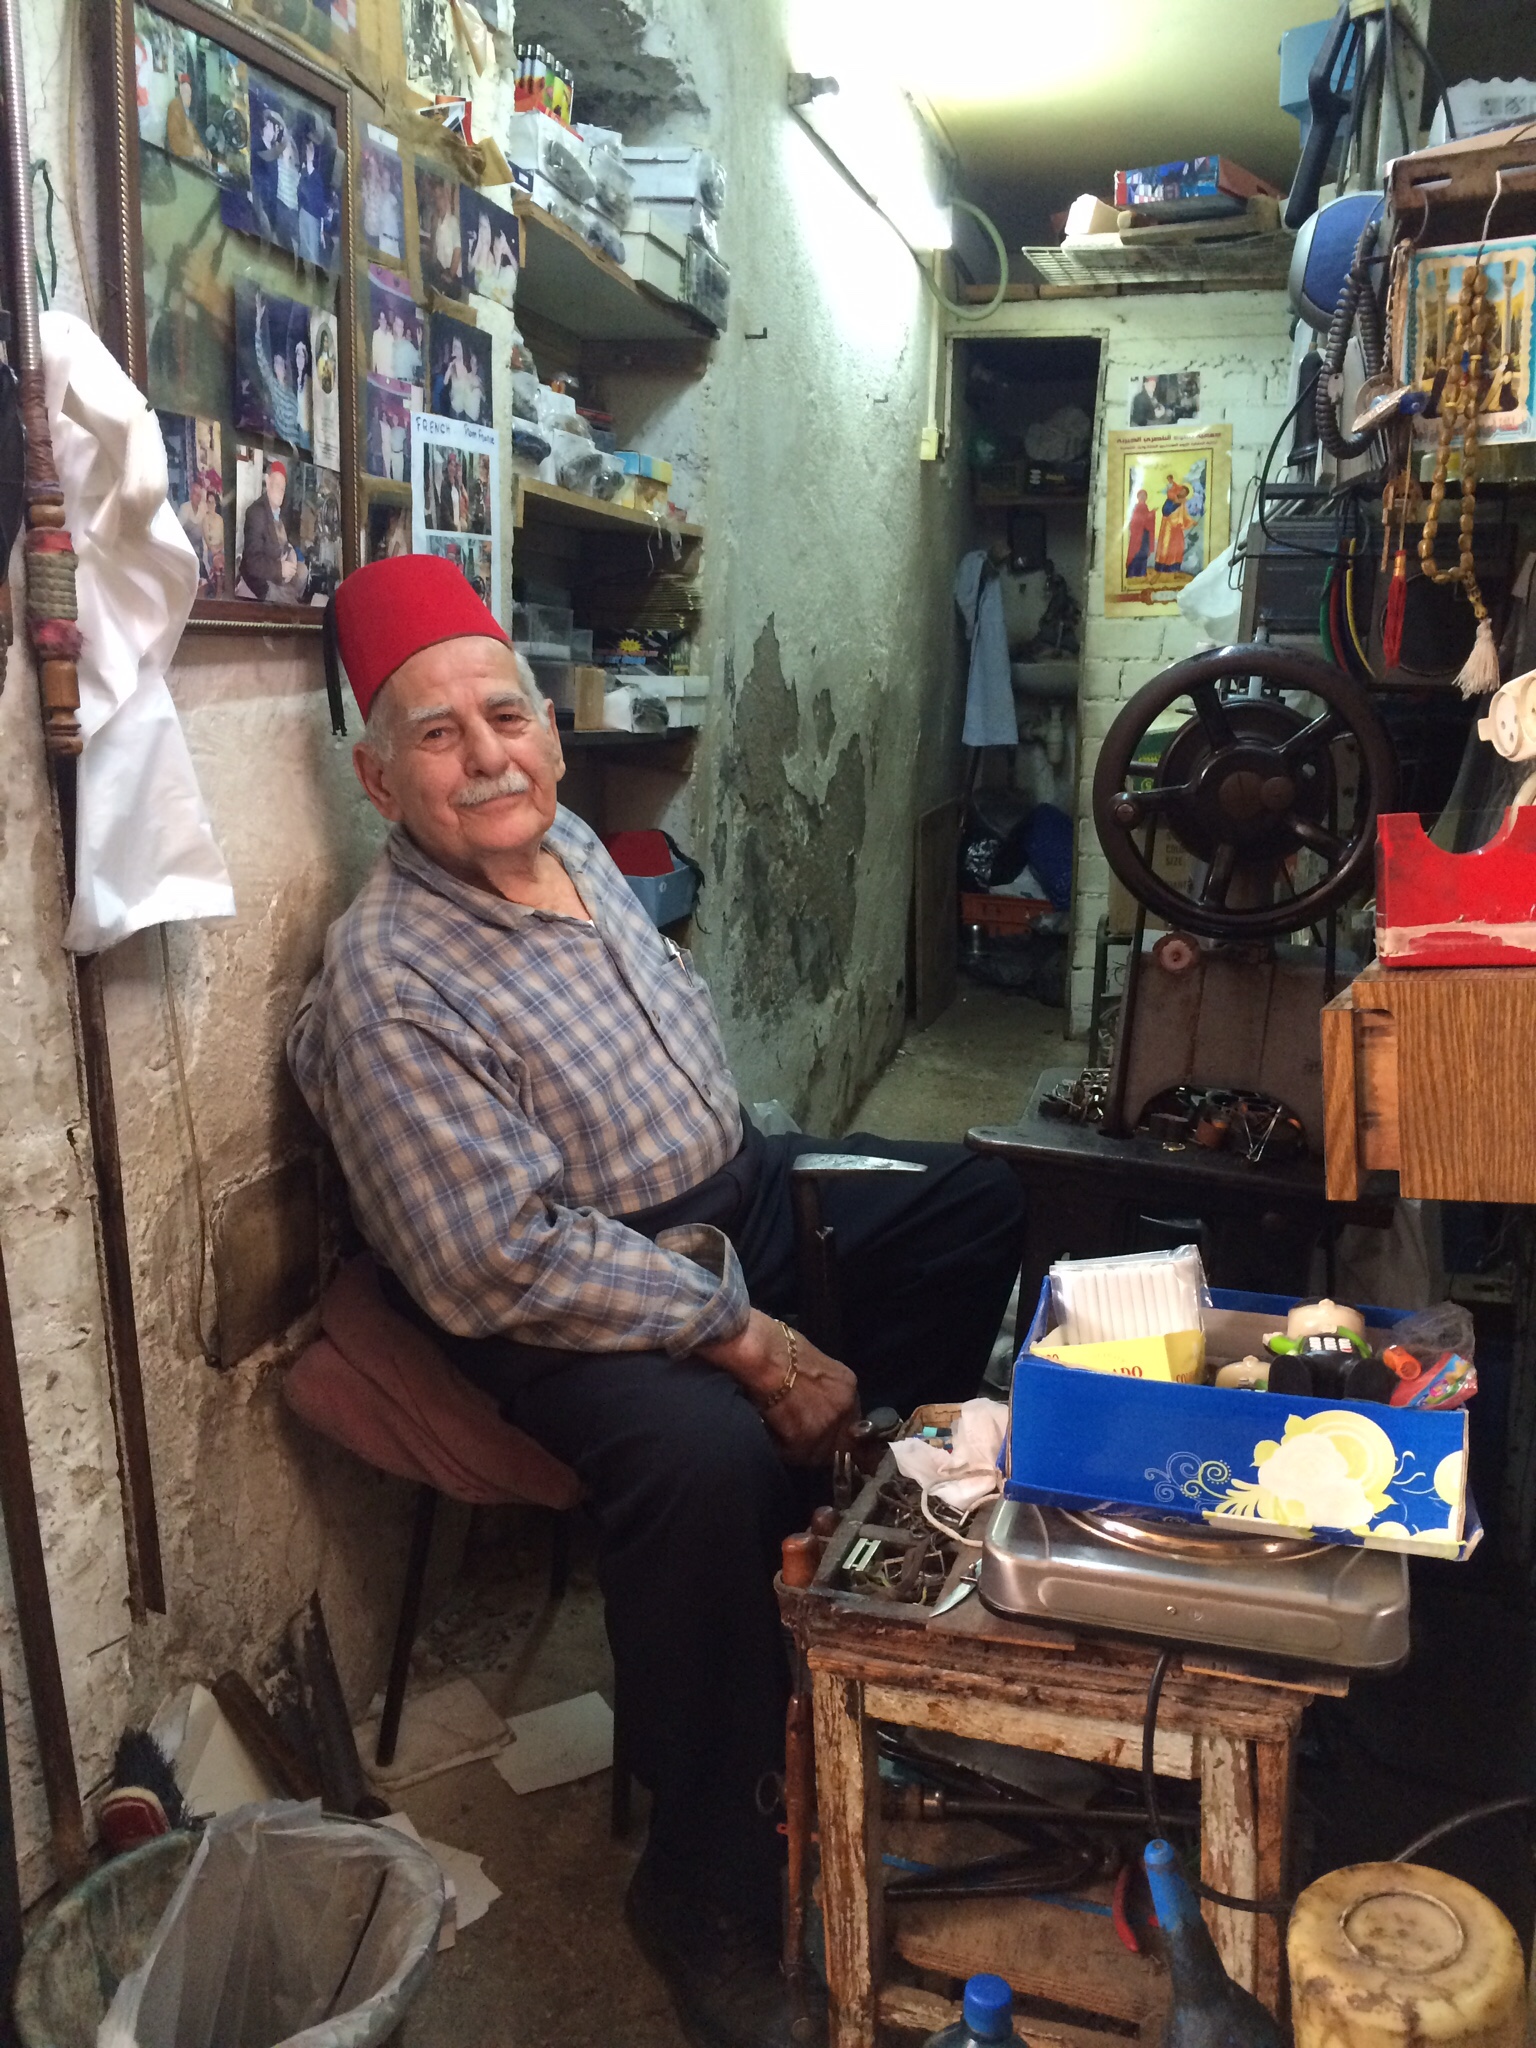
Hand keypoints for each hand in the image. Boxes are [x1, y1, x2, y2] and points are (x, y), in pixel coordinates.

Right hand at [700, 1309, 858, 1467]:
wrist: (758, 1352)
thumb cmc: (776, 1345)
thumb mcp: (812, 1362)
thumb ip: (822, 1387)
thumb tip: (813, 1400)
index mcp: (847, 1385)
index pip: (852, 1423)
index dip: (837, 1431)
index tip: (825, 1436)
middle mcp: (843, 1407)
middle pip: (838, 1444)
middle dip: (820, 1446)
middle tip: (797, 1438)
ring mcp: (825, 1424)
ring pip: (815, 1454)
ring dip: (798, 1449)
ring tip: (779, 1433)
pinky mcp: (802, 1438)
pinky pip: (791, 1455)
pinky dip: (779, 1447)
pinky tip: (769, 1431)